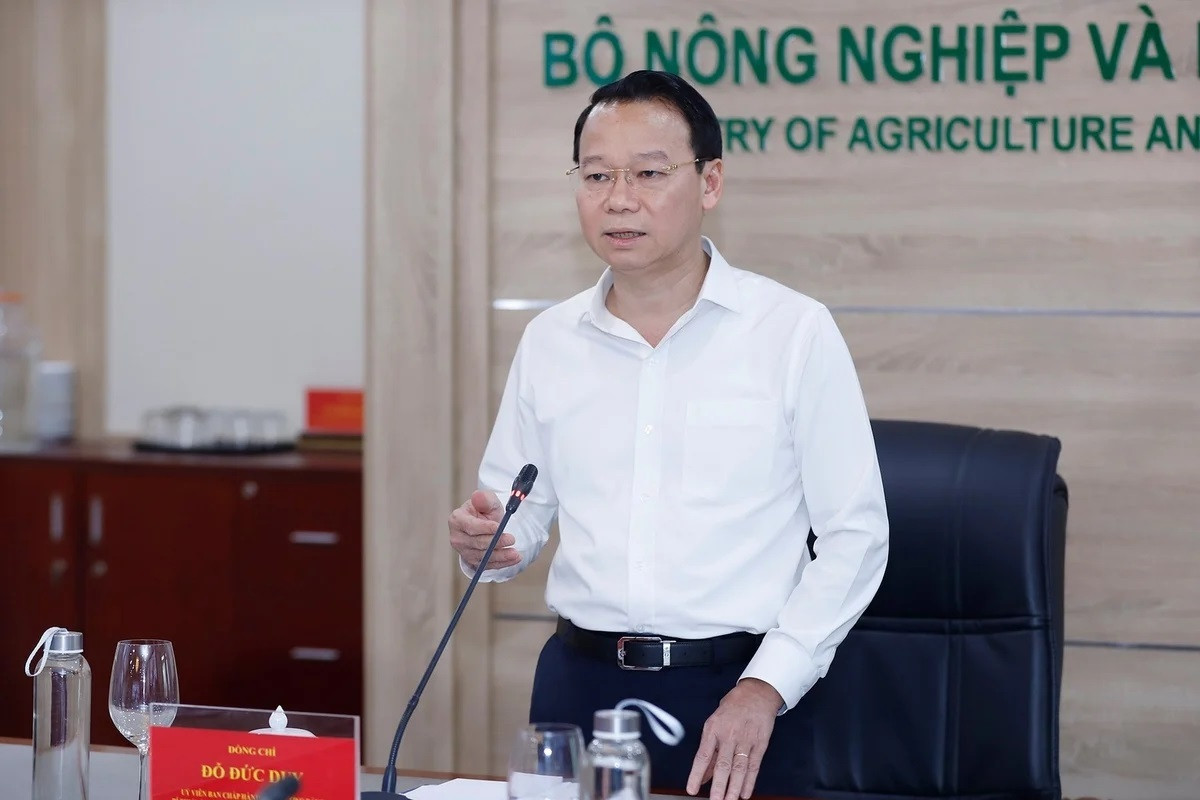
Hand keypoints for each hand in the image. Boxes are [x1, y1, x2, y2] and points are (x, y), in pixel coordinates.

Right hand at [448, 490, 520, 569]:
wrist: (486, 525)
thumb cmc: (485, 511)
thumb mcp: (487, 501)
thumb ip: (484, 498)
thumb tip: (478, 496)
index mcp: (457, 520)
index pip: (471, 526)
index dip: (485, 528)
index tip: (499, 527)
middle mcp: (457, 538)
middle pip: (477, 542)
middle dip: (496, 542)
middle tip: (512, 539)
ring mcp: (463, 551)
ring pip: (483, 556)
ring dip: (501, 556)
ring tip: (515, 553)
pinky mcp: (472, 561)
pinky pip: (487, 565)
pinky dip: (502, 563)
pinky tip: (513, 559)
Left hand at [687, 678, 782, 799]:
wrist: (757, 693)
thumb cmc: (733, 706)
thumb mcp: (714, 723)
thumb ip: (709, 750)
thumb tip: (703, 774)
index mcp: (713, 729)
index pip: (702, 756)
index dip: (696, 774)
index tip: (692, 789)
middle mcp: (729, 735)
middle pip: (723, 765)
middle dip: (719, 786)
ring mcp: (745, 740)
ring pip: (739, 768)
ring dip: (734, 788)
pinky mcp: (760, 744)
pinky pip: (754, 766)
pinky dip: (750, 781)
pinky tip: (745, 793)